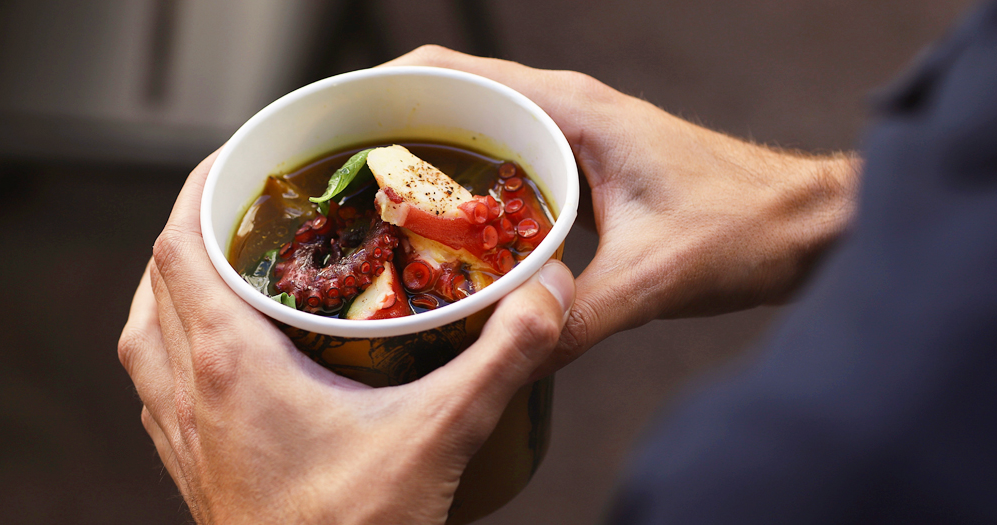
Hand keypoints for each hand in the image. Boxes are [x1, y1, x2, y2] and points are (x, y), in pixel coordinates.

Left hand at [118, 152, 575, 523]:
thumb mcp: (439, 439)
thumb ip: (499, 360)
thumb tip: (545, 295)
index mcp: (228, 362)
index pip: (181, 241)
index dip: (204, 183)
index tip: (244, 154)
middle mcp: (186, 386)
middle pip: (161, 271)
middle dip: (200, 222)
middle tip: (257, 202)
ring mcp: (179, 429)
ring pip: (145, 325)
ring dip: (177, 281)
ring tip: (231, 263)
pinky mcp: (188, 463)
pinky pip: (155, 376)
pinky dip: (175, 339)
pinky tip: (223, 350)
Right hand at [386, 46, 860, 378]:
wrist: (811, 224)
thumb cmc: (748, 225)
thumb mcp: (651, 277)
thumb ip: (575, 319)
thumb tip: (509, 354)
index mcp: (572, 108)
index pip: (453, 69)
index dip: (383, 87)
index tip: (334, 123)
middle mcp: (568, 109)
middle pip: (453, 95)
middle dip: (390, 128)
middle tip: (339, 181)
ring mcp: (577, 135)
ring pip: (479, 129)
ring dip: (427, 158)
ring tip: (375, 208)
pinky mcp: (588, 168)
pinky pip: (508, 164)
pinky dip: (469, 188)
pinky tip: (448, 238)